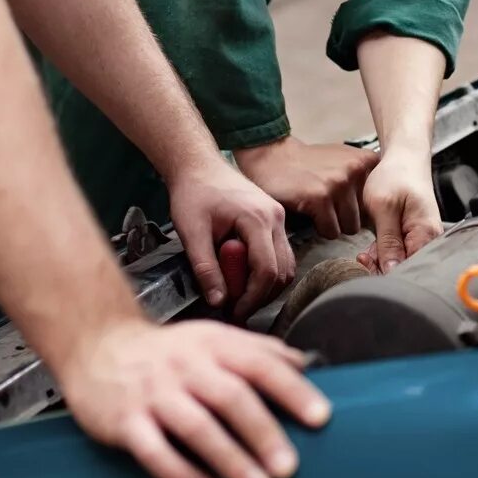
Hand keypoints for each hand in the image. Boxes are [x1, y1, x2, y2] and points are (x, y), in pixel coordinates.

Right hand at [61, 317, 330, 477]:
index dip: (292, 390)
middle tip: (289, 467)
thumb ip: (257, 351)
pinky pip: (154, 451)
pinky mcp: (125, 421)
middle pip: (231, 398)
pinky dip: (182, 474)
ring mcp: (154, 394)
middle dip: (264, 434)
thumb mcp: (213, 338)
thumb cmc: (166, 352)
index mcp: (213, 345)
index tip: (320, 417)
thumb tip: (305, 365)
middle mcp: (186, 367)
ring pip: (196, 427)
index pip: (260, 364)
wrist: (98, 345)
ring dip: (230, 459)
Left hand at [166, 159, 293, 319]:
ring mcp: (278, 217)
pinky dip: (267, 271)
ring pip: (286, 265)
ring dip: (265, 285)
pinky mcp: (274, 219)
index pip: (266, 271)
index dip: (252, 298)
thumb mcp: (191, 232)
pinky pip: (280, 254)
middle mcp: (276, 218)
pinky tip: (243, 275)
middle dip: (260, 295)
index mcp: (257, 219)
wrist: (198, 166)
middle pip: (282, 271)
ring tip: (238, 293)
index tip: (233, 311)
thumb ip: (205, 268)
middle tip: (235, 307)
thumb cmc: (193, 194)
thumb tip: (218, 302)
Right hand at [235, 135, 378, 239]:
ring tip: (319, 208)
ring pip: (349, 227)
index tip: (347, 202)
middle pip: (365, 217)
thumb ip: (364, 180)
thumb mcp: (344, 160)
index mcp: (366, 161)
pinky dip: (319, 228)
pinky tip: (309, 211)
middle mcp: (356, 169)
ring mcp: (339, 183)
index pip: (379, 202)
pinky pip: (330, 231)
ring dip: (333, 224)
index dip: (361, 207)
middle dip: (346, 217)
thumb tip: (382, 212)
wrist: (274, 157)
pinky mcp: (320, 198)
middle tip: (328, 206)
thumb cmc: (310, 164)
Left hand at [356, 147, 442, 272]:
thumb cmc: (397, 175)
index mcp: (426, 234)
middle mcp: (428, 240)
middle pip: (406, 268)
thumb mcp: (385, 207)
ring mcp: (421, 239)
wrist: (404, 158)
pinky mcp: (413, 236)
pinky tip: (371, 249)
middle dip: (381, 268)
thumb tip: (391, 270)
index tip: (367, 265)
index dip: (387, 273)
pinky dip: (384, 253)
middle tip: (363, 258)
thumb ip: (388, 241)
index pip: (409, 268)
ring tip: (365, 253)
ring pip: (400, 263)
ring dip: (380, 261)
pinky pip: (399, 254)